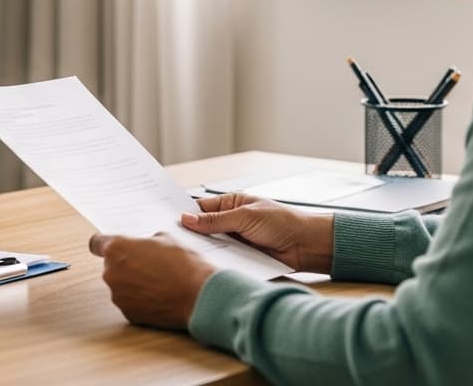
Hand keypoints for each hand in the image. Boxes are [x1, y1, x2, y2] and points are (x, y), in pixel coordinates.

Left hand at [88, 232, 215, 329]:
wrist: (198, 295)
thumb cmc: (184, 265)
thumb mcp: (166, 239)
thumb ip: (146, 242)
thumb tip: (145, 247)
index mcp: (116, 249)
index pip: (96, 243)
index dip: (105, 245)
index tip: (110, 247)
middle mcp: (111, 273)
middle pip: (111, 266)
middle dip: (126, 265)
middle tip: (149, 266)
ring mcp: (118, 296)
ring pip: (121, 286)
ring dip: (133, 284)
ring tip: (158, 282)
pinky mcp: (128, 314)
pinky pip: (130, 303)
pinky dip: (140, 300)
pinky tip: (159, 296)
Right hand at [181, 192, 333, 273]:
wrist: (307, 246)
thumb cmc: (282, 222)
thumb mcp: (246, 217)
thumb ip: (216, 220)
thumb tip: (187, 219)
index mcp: (231, 204)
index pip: (200, 208)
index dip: (184, 215)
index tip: (165, 221)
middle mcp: (230, 223)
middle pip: (202, 229)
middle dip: (190, 235)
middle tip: (170, 241)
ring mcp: (235, 242)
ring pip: (211, 247)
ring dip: (203, 251)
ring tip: (183, 256)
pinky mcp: (241, 259)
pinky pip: (223, 260)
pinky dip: (215, 263)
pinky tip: (204, 267)